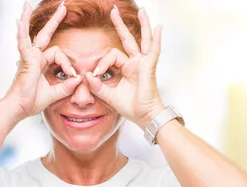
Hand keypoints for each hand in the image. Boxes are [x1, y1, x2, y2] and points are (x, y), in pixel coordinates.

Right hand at [5, 2, 82, 120]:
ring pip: (33, 35)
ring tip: (26, 4)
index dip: (68, 64)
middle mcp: (34, 57)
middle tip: (62, 7)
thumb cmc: (32, 102)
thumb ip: (67, 86)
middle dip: (54, 20)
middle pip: (45, 35)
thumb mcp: (55, 94)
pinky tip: (19, 22)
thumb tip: (79, 79)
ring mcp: (29, 57)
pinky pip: (23, 44)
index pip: (58, 54)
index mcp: (41, 63)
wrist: (20, 108)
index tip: (73, 76)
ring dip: (28, 18)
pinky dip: (21, 33)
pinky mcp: (25, 61)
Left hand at [83, 6, 164, 129]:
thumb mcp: (109, 96)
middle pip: (127, 40)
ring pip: (142, 40)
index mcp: (126, 69)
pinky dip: (156, 40)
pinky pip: (154, 51)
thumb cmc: (130, 107)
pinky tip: (159, 28)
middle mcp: (135, 63)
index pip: (111, 56)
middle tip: (113, 10)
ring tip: (143, 11)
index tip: (96, 74)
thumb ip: (97, 86)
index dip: (102, 63)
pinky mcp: (149, 67)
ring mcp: (143, 63)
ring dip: (143, 25)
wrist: (143, 116)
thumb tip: (87, 75)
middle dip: (120, 25)